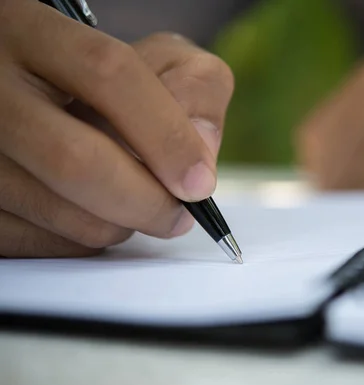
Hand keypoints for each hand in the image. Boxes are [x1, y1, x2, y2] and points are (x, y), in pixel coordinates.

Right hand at [0, 0, 233, 256]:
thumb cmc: (105, 81)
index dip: (165, 135)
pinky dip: (82, 240)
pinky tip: (96, 215)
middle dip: (145, 201)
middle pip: (74, 159)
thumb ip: (195, 90)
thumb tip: (199, 159)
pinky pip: (34, 240)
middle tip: (177, 215)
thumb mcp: (157, 60)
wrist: (33, 92)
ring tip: (137, 206)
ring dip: (118, 224)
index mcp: (34, 33)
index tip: (199, 183)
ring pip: (57, 209)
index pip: (107, 74)